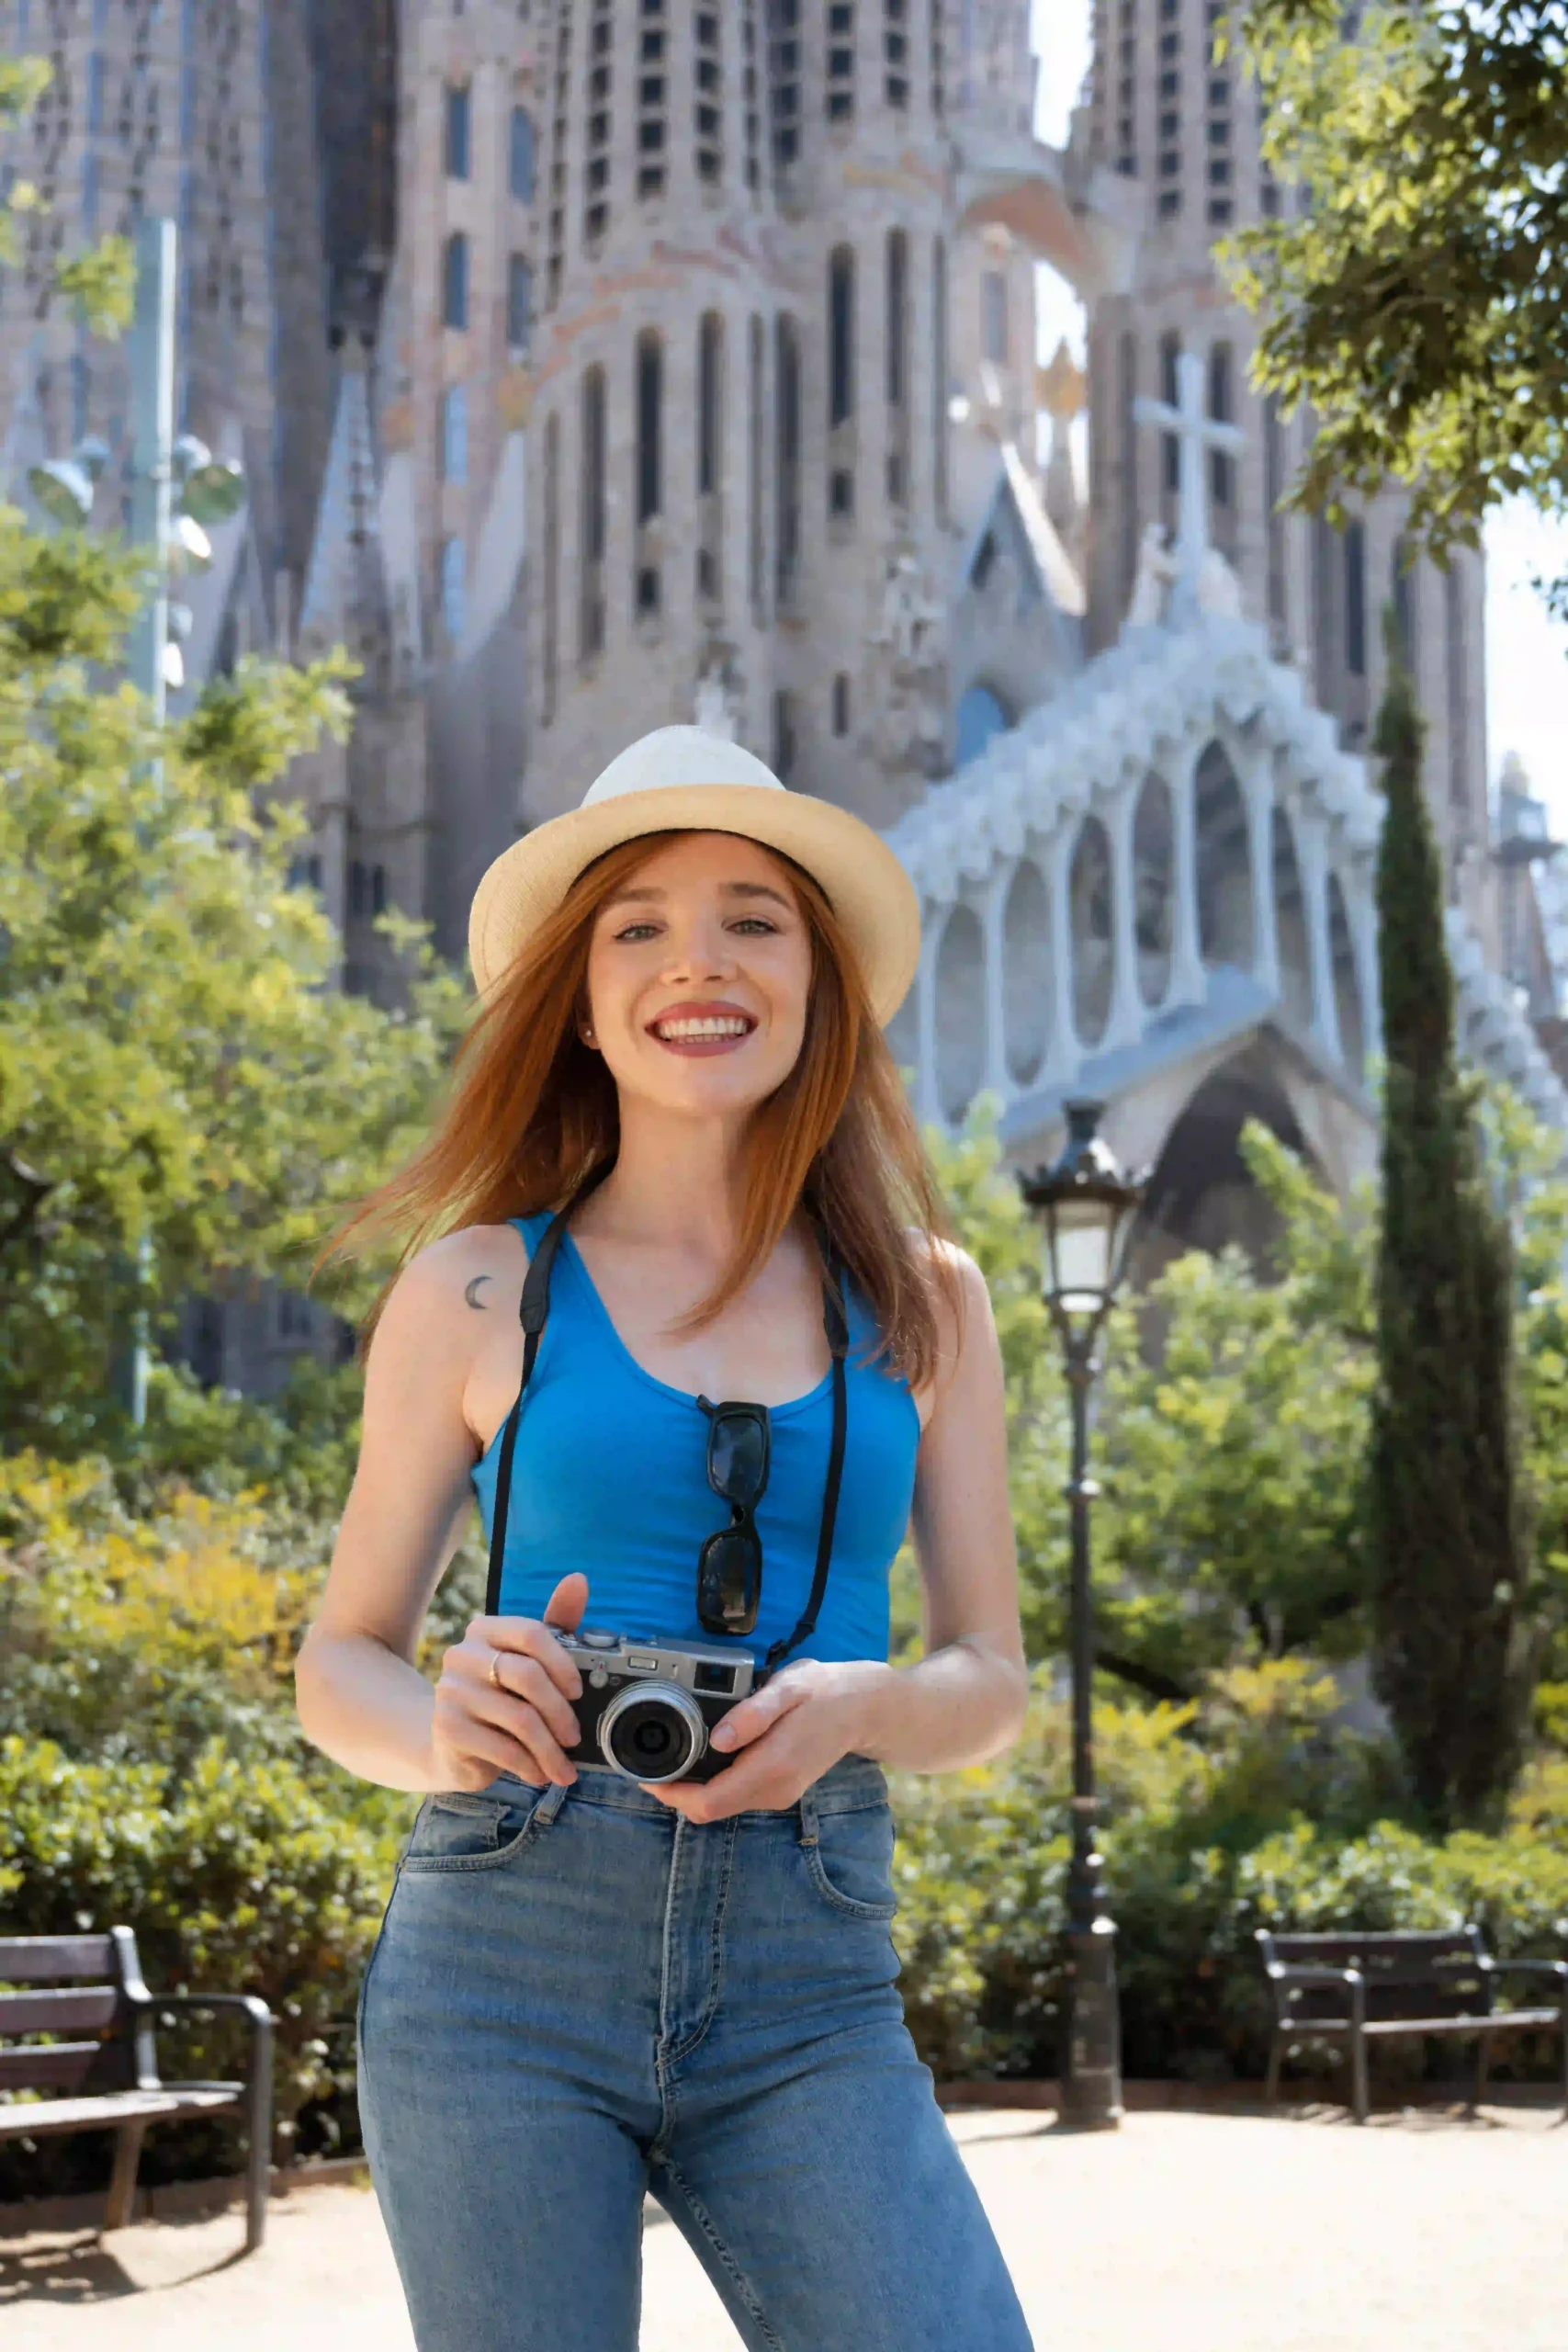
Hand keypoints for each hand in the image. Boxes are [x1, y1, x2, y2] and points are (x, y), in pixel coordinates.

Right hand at [427, 1573, 588, 1789]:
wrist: (449, 1743)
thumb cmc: (500, 1696)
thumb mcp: (529, 1661)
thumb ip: (556, 1623)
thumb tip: (578, 1580)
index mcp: (485, 1630)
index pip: (531, 1633)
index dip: (562, 1663)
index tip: (579, 1691)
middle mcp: (462, 1655)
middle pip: (527, 1676)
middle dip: (560, 1712)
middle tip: (575, 1736)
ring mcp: (450, 1691)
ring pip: (519, 1718)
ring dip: (550, 1749)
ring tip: (563, 1766)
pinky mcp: (446, 1728)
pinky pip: (501, 1748)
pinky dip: (529, 1765)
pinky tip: (538, 1773)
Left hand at [643, 1658, 895, 1823]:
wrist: (866, 1708)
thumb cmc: (826, 1692)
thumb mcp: (790, 1688)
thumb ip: (753, 1713)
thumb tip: (717, 1738)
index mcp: (771, 1768)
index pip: (708, 1803)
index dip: (671, 1795)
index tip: (648, 1775)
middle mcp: (774, 1790)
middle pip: (709, 1809)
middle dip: (676, 1791)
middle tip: (653, 1761)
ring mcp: (779, 1794)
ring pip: (721, 1805)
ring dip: (694, 1787)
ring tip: (674, 1756)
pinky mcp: (780, 1789)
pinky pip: (736, 1795)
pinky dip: (713, 1783)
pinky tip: (705, 1757)